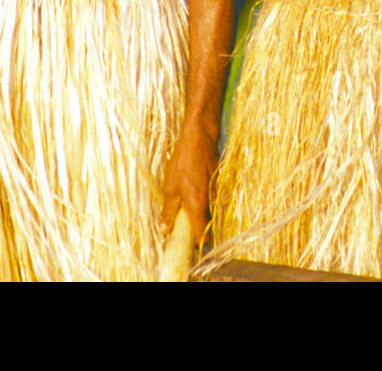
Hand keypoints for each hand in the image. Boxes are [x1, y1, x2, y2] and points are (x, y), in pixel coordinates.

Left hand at [161, 120, 215, 243]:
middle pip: (207, 222)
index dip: (197, 242)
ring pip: (209, 209)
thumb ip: (169, 209)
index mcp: (197, 204)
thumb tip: (165, 228)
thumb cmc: (183, 161)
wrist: (199, 137)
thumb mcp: (170, 187)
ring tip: (187, 208)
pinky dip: (203, 200)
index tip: (190, 245)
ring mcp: (215, 189)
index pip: (201, 232)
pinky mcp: (216, 180)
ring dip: (200, 212)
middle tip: (186, 227)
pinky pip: (211, 197)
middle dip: (198, 228)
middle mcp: (209, 200)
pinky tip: (193, 191)